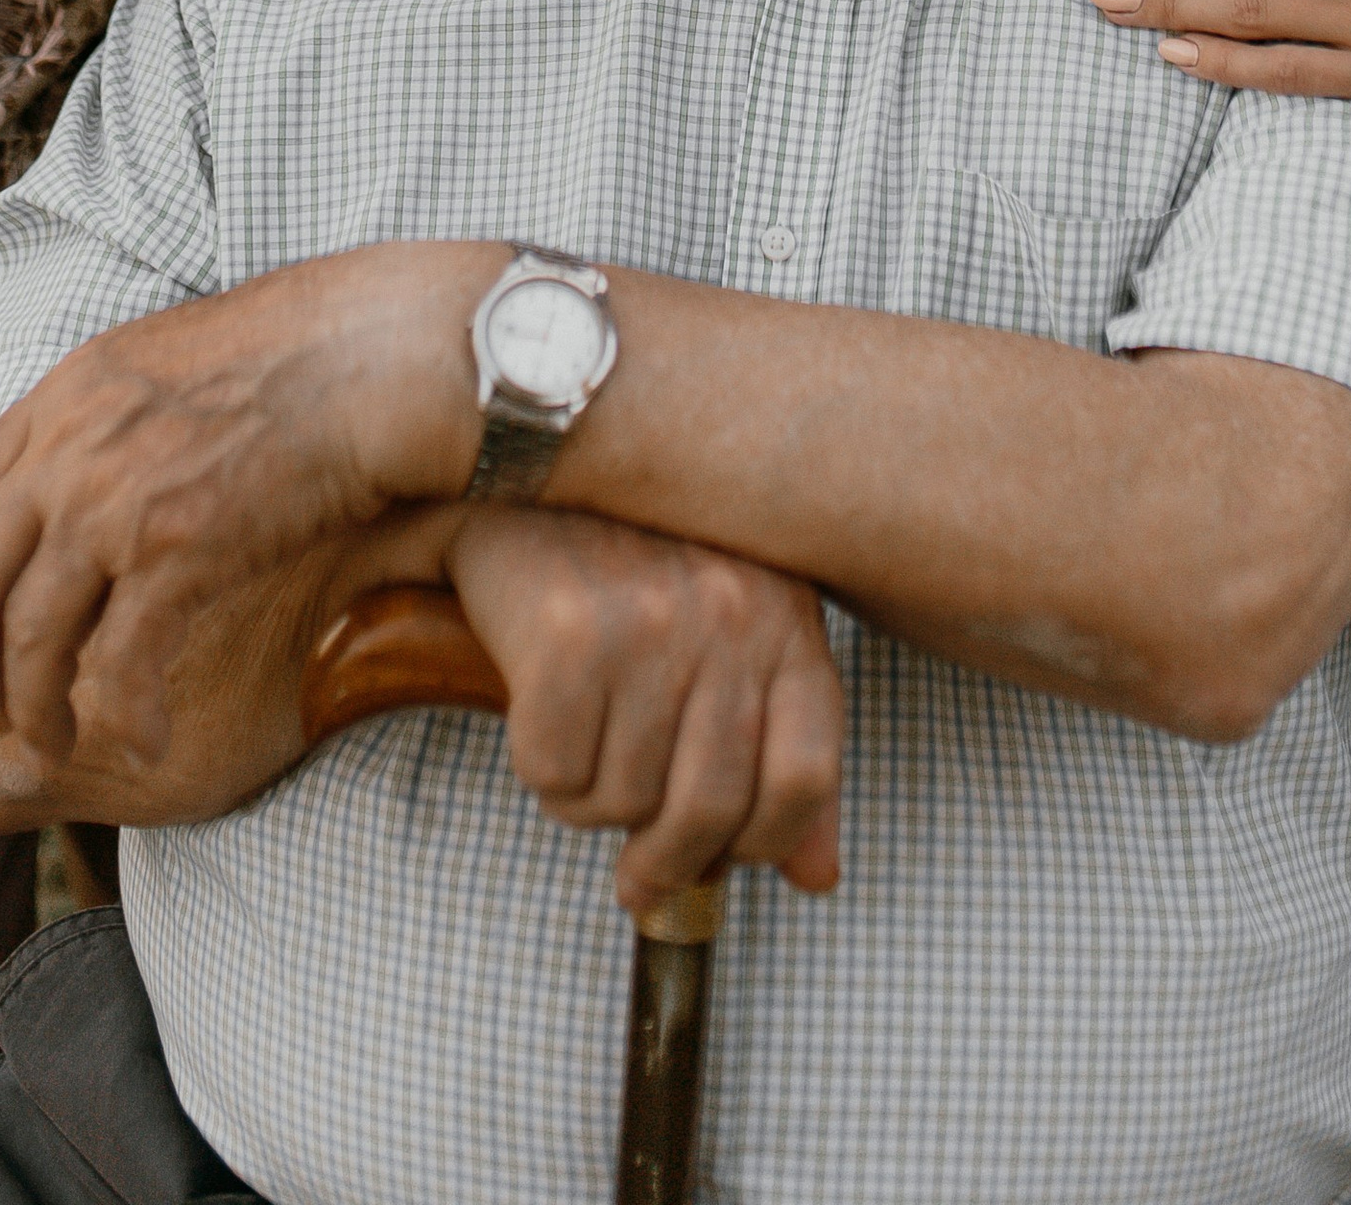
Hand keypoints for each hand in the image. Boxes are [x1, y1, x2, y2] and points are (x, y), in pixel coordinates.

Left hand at [0, 242, 487, 763]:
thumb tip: (71, 473)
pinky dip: (125, 714)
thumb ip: (99, 414)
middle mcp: (70, 450)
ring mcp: (116, 503)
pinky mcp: (177, 554)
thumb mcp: (159, 360)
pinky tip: (143, 741)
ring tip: (50, 743)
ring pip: (33, 636)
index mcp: (62, 396)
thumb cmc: (290, 354)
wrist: (368, 355)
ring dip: (33, 706)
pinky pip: (123, 662)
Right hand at [448, 507, 841, 909]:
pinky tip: (547, 715)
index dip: (764, 846)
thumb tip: (816, 878)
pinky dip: (545, 772)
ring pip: (622, 803)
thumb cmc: (645, 564)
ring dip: (595, 804)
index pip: (804, 779)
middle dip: (668, 863)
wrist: (534, 471)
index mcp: (784, 618)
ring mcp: (648, 623)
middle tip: (639, 873)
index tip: (723, 862)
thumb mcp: (742, 637)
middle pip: (710, 810)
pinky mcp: (566, 634)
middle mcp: (728, 616)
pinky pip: (555, 776)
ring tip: (589, 740)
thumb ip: (787, 754)